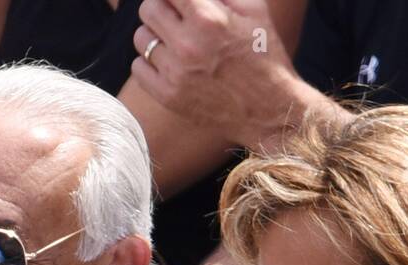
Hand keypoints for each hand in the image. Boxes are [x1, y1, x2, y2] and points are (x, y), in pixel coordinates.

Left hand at [133, 0, 298, 146]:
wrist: (269, 110)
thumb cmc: (265, 54)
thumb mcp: (254, 10)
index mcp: (209, 18)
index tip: (181, 2)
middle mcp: (188, 44)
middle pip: (148, 9)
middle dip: (161, 8)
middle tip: (176, 18)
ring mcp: (175, 73)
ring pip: (141, 38)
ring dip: (154, 35)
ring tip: (174, 42)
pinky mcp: (168, 96)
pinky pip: (138, 68)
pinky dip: (150, 63)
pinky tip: (169, 64)